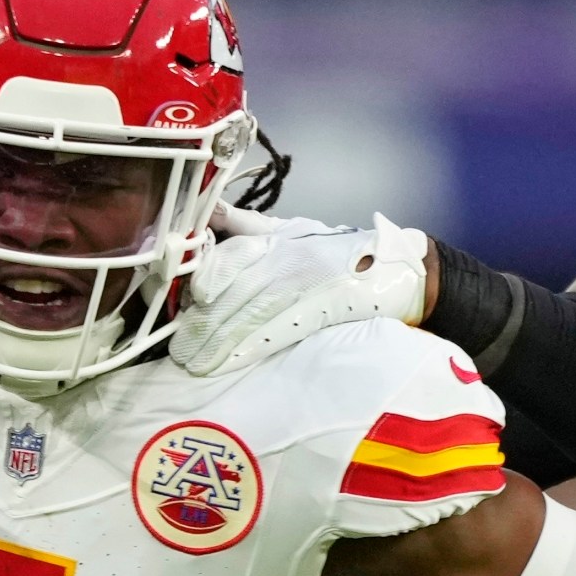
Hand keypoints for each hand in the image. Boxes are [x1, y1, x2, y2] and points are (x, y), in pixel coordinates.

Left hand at [172, 212, 429, 375]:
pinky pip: (273, 333)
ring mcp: (302, 287)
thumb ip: (249, 226)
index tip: (186, 304)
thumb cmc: (340, 251)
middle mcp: (285, 260)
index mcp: (277, 239)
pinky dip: (245, 349)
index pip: (228, 258)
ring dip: (215, 344)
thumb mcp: (294, 229)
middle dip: (200, 326)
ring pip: (246, 317)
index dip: (203, 283)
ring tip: (194, 363)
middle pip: (231, 295)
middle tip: (180, 350)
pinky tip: (225, 363)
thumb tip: (209, 211)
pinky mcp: (319, 312)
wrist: (395, 269)